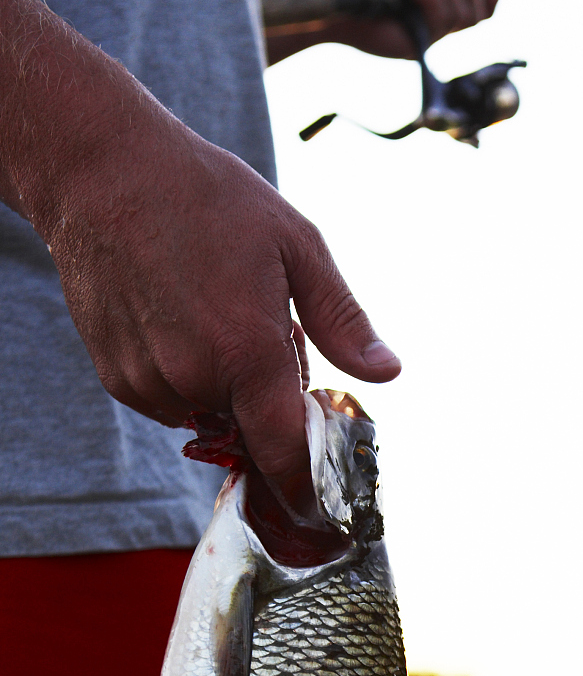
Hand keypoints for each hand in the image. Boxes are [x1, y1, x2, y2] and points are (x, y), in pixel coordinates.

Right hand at [0, 0, 397, 482]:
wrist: (103, 172)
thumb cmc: (208, 198)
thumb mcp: (296, 244)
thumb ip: (343, 320)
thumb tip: (387, 372)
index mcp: (248, 351)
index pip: (284, 453)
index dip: (305, 483)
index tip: (319, 503)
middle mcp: (194, 377)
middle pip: (250, 428)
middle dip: (267, 398)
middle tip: (262, 327)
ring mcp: (149, 381)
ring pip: (207, 414)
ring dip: (222, 385)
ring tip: (213, 310)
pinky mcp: (116, 377)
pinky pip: (167, 400)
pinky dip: (181, 375)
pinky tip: (177, 316)